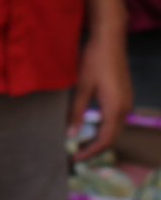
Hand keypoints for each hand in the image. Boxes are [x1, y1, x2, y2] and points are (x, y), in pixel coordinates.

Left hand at [70, 29, 134, 159]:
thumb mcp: (81, 87)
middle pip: (112, 138)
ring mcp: (127, 102)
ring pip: (115, 129)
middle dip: (95, 149)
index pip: (105, 140)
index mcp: (115, 108)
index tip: (74, 158)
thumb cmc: (94, 61)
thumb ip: (77, 112)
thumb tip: (71, 135)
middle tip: (76, 156)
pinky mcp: (125, 96)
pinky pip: (117, 120)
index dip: (90, 152)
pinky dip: (105, 129)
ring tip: (81, 145)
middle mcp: (125, 109)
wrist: (110, 41)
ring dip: (100, 140)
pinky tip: (92, 129)